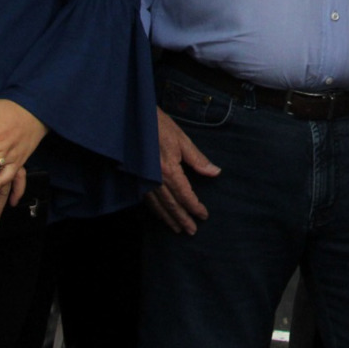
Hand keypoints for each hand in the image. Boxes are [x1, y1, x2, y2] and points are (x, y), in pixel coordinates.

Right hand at [146, 108, 220, 233]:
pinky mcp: (136, 178)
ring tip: (177, 228)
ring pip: (157, 205)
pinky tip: (160, 214)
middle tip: (191, 231)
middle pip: (171, 205)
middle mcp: (154, 179)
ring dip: (168, 218)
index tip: (204, 215)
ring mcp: (143, 180)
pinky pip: (146, 199)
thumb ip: (197, 159)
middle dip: (182, 218)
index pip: (184, 195)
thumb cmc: (159, 126)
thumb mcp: (182, 139)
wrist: (133, 118)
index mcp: (168, 169)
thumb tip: (215, 172)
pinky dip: (155, 209)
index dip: (195, 206)